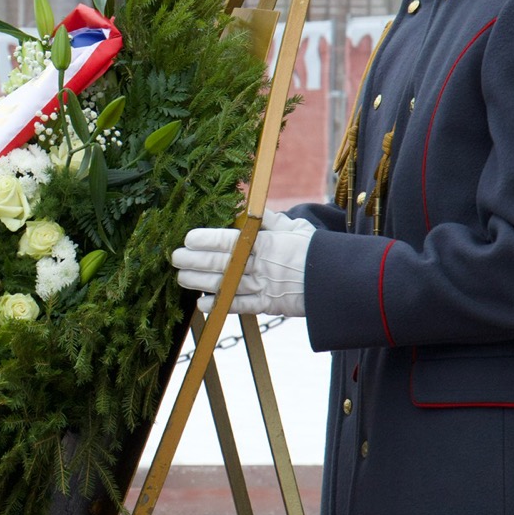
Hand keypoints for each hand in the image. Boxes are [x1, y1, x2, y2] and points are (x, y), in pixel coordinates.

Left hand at [170, 210, 314, 316]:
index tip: (188, 238)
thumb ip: (270, 220)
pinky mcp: (269, 305)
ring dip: (200, 282)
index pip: (228, 240)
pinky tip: (203, 304)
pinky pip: (239, 306)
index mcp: (265, 243)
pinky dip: (220, 305)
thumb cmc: (317, 249)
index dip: (205, 240)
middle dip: (194, 261)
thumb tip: (252, 208)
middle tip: (175, 258)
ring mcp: (264, 287)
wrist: (338, 280)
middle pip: (220, 263)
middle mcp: (260, 266)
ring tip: (182, 278)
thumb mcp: (295, 228)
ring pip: (225, 284)